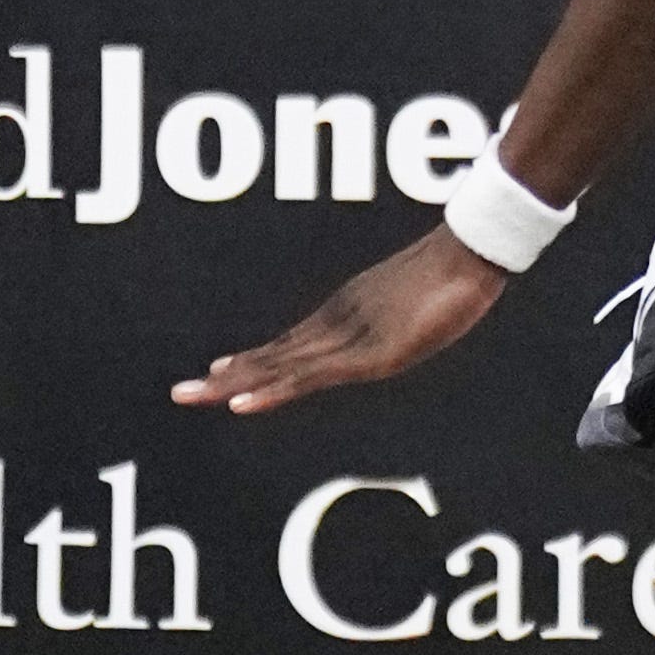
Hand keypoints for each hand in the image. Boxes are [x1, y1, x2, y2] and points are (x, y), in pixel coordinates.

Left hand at [176, 225, 513, 410]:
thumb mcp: (423, 305)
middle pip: (272, 354)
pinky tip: (242, 403)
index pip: (289, 344)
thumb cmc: (457, 270)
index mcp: (347, 313)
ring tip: (191, 396)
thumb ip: (405, 315)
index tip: (217, 371)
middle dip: (225, 377)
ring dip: (232, 385)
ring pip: (279, 367)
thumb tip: (406, 320)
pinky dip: (271, 391)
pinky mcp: (364, 354)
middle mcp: (337, 323)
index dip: (252, 360)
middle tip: (179, 392)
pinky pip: (309, 378)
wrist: (474, 250)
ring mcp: (348, 337)